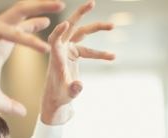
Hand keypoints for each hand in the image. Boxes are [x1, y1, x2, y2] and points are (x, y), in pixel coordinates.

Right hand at [0, 0, 65, 115]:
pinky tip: (44, 48)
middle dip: (43, 6)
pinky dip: (29, 39)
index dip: (35, 22)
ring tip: (60, 7)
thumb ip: (10, 104)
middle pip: (23, 12)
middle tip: (62, 4)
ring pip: (20, 12)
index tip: (49, 21)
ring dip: (41, 9)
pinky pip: (14, 33)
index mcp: (0, 42)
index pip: (21, 26)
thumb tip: (23, 113)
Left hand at [40, 0, 114, 123]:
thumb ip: (73, 90)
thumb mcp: (66, 95)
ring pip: (82, 33)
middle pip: (70, 27)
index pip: (55, 40)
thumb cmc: (59, 96)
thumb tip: (80, 85)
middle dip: (80, 14)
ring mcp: (67, 49)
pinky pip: (88, 49)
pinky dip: (100, 53)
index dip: (59, 32)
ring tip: (113, 26)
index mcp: (56, 57)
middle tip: (92, 3)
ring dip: (97, 28)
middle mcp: (61, 50)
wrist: (55, 98)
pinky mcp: (73, 53)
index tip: (66, 24)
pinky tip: (113, 57)